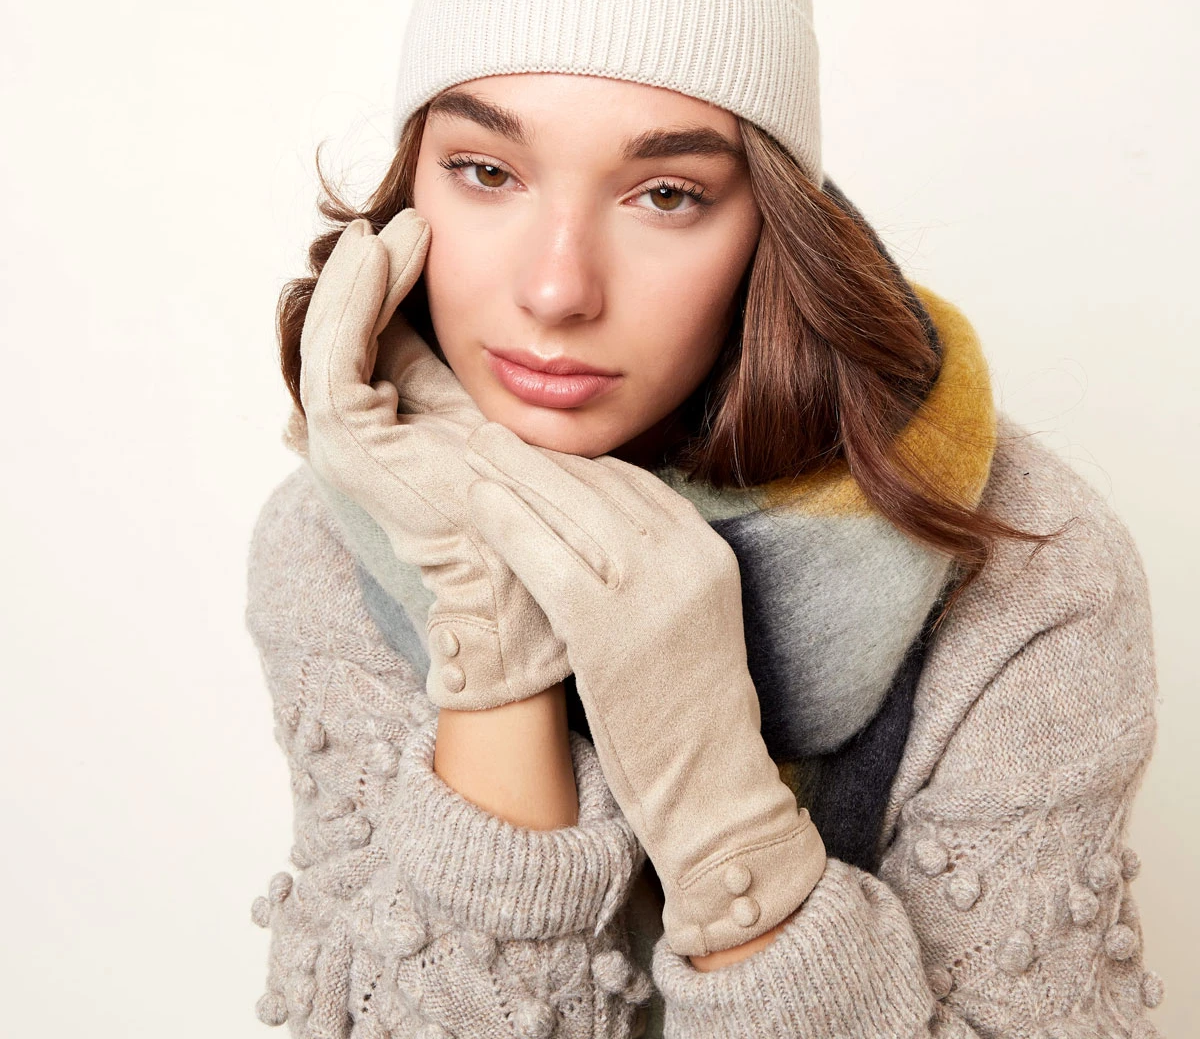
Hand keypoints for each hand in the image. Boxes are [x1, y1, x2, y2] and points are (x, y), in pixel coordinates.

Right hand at [298, 210, 570, 709]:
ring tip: (394, 226)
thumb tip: (456, 310)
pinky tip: (383, 252)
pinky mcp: (347, 437)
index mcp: (384, 428)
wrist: (535, 554)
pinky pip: (339, 347)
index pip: (372, 338)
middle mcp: (353, 435)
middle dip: (370, 272)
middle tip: (404, 219)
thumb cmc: (525, 487)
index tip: (423, 233)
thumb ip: (451, 368)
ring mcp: (343, 439)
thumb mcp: (483, 407)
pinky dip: (355, 296)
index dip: (390, 284)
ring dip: (360, 274)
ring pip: (333, 333)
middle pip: (345, 331)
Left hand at [460, 420, 826, 957]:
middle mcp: (686, 560)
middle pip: (598, 487)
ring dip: (515, 475)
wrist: (713, 782)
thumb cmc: (687, 705)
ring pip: (570, 512)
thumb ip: (655, 564)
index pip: (633, 484)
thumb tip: (590, 523)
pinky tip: (478, 502)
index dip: (576, 462)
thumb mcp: (691, 615)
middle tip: (491, 431)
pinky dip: (510, 525)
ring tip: (474, 450)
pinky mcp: (610, 630)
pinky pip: (548, 560)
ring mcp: (651, 593)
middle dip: (538, 457)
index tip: (535, 450)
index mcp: (708, 552)